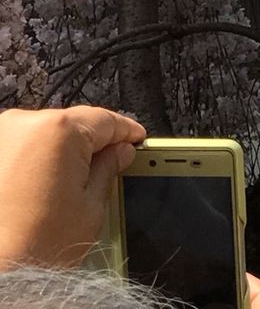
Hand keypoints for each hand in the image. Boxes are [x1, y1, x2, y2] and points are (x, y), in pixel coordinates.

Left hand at [0, 106, 146, 267]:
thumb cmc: (32, 249)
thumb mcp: (91, 209)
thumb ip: (109, 170)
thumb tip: (119, 153)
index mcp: (60, 131)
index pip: (106, 120)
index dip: (127, 131)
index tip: (135, 139)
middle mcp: (27, 124)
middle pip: (75, 124)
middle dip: (94, 144)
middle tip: (112, 165)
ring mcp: (4, 137)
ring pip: (50, 134)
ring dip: (65, 152)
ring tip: (75, 183)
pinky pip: (26, 145)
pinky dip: (41, 160)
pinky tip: (49, 185)